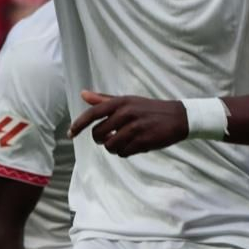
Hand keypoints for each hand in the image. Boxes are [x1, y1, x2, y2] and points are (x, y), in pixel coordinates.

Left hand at [69, 90, 187, 156]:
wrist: (178, 117)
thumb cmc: (149, 109)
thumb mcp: (128, 101)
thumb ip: (104, 100)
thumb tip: (83, 94)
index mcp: (121, 102)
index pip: (93, 114)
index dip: (78, 125)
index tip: (70, 134)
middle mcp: (126, 113)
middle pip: (98, 134)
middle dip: (101, 140)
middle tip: (109, 138)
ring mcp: (135, 128)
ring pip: (110, 146)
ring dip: (114, 148)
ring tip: (124, 142)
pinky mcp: (143, 141)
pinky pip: (123, 153)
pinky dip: (125, 152)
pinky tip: (133, 145)